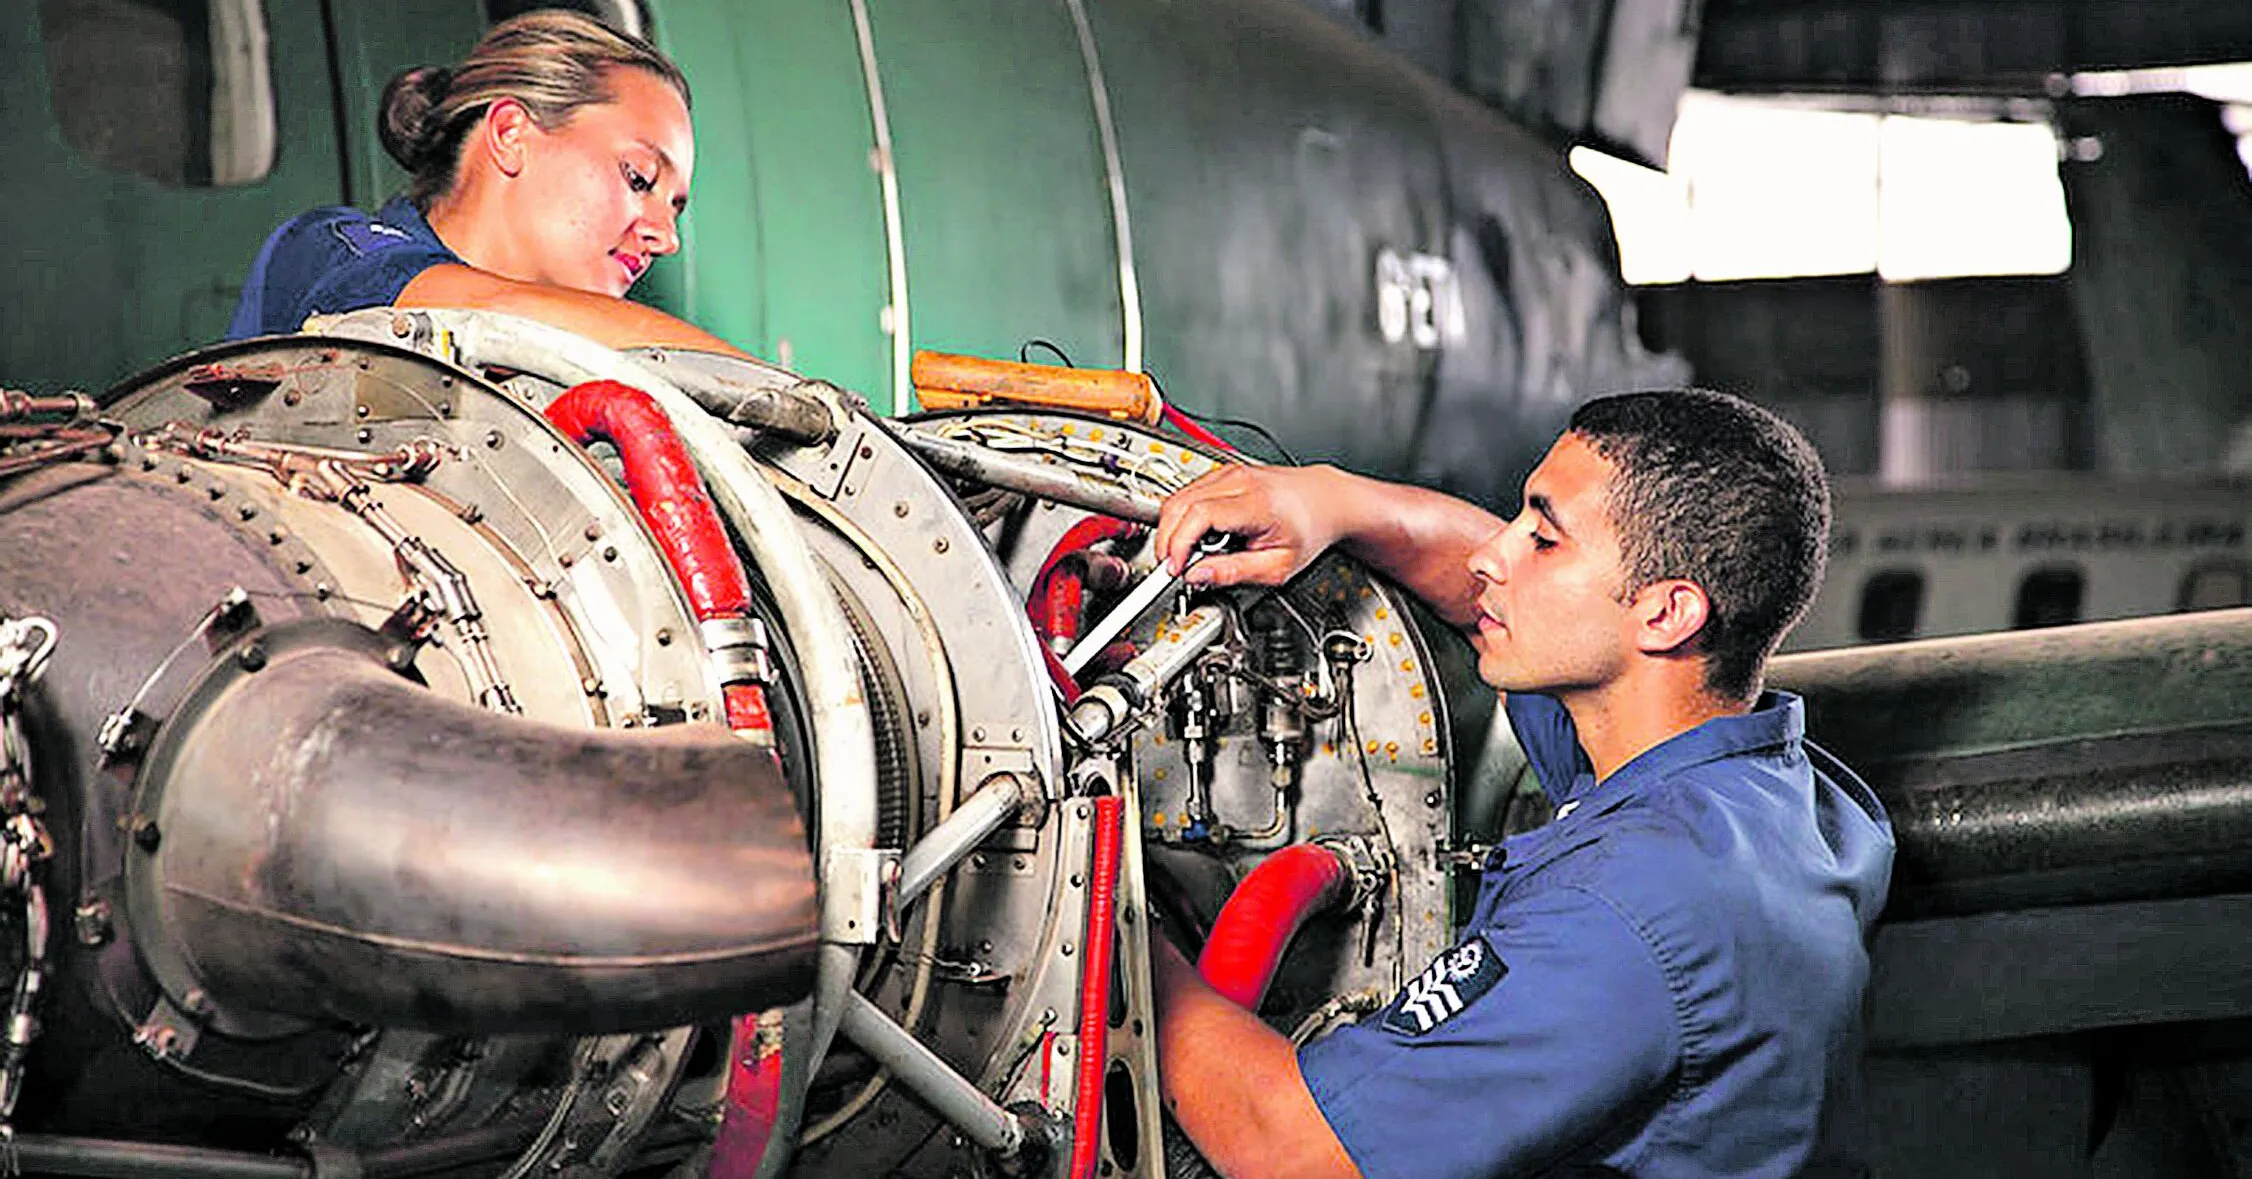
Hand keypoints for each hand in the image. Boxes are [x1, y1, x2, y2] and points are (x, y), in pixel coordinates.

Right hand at [1154, 465, 1357, 588]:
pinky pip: (1188, 494)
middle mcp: (1239, 481)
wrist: (1325, 501)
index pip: (1200, 516)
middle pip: (1179, 504)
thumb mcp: (1278, 565)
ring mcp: (1228, 473)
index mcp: (1255, 504)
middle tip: (1172, 567)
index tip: (1175, 568)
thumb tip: (1197, 575)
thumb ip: (1234, 572)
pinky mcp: (1223, 474)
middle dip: (1167, 540)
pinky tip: (1195, 538)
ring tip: (1186, 555)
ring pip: (1178, 498)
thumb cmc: (1309, 530)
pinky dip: (1182, 519)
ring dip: (1172, 529)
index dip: (1179, 544)